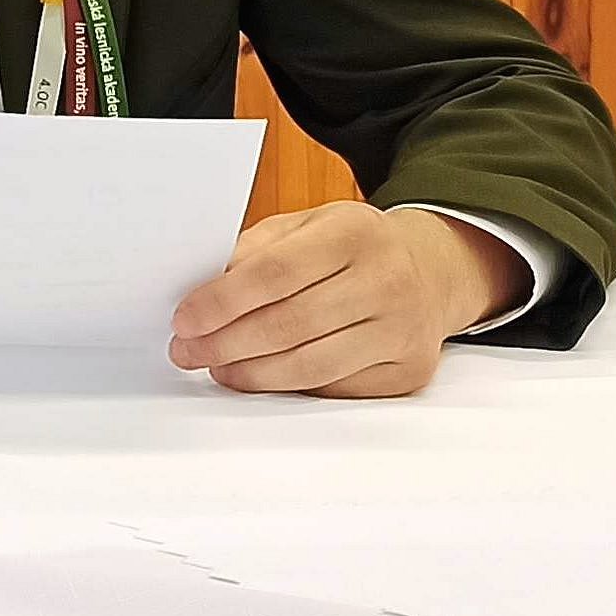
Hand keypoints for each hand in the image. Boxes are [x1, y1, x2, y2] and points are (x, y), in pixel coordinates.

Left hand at [168, 203, 525, 397]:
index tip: (185, 318)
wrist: (430, 272)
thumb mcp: (309, 225)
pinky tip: (260, 378)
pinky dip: (288, 388)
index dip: (224, 300)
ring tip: (217, 366)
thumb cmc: (354, 247)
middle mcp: (387, 280)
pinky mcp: (408, 373)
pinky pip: (334, 389)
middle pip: (290, 324)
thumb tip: (203, 288)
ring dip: (252, 373)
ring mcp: (402, 330)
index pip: (276, 272)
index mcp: (355, 231)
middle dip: (227, 342)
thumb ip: (257, 250)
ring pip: (311, 366)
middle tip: (187, 350)